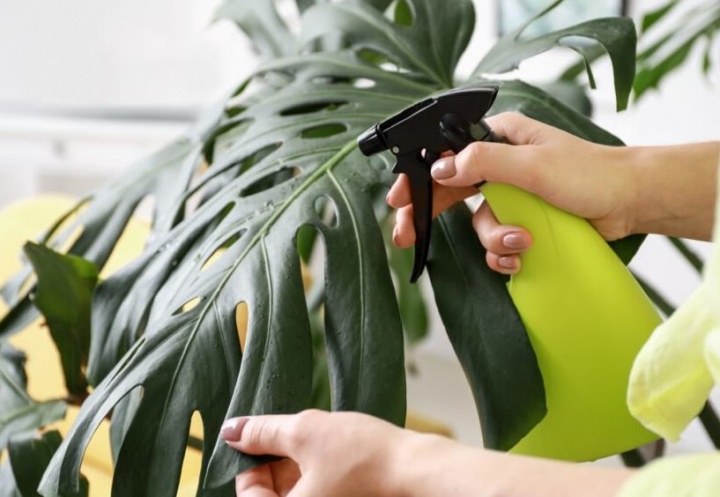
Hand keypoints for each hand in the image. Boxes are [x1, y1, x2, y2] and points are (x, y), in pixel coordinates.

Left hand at [221, 410, 412, 496]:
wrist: (417, 473)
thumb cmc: (364, 455)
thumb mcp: (305, 432)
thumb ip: (263, 432)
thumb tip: (232, 430)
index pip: (248, 495)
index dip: (251, 462)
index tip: (263, 437)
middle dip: (276, 465)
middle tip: (291, 437)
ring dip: (297, 471)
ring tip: (316, 443)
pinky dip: (317, 479)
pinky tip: (331, 457)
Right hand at [386, 112, 636, 273]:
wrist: (630, 202)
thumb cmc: (590, 174)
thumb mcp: (533, 164)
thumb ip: (485, 163)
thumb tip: (442, 168)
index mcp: (499, 140)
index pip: (446, 156)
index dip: (419, 178)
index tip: (398, 199)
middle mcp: (500, 166)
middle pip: (449, 192)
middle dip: (430, 216)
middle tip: (405, 237)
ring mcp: (511, 196)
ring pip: (477, 224)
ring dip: (493, 239)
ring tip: (519, 243)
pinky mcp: (522, 221)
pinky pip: (496, 243)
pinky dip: (505, 255)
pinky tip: (521, 257)